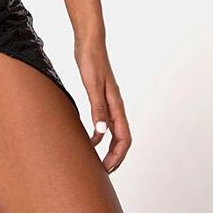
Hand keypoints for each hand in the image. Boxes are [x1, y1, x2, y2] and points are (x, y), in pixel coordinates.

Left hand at [75, 41, 131, 174]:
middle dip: (114, 157)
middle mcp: (115, 105)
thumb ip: (97, 107)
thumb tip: (101, 132)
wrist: (89, 42)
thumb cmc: (91, 60)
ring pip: (114, 131)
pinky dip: (100, 133)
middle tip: (101, 171)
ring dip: (108, 147)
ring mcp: (109, 101)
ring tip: (95, 159)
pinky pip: (105, 121)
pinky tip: (90, 137)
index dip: (117, 156)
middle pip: (121, 138)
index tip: (106, 169)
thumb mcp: (92, 84)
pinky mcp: (101, 96)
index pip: (124, 138)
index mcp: (116, 104)